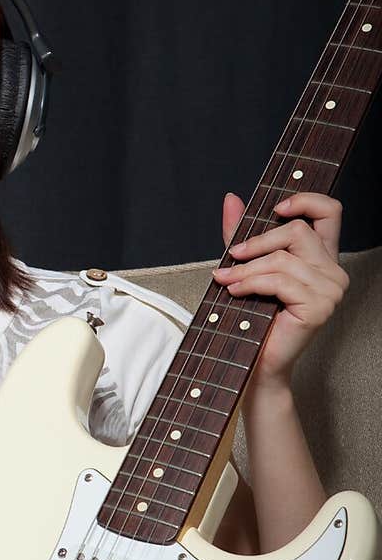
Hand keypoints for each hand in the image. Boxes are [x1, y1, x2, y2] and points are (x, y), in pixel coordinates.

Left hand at [211, 190, 349, 388]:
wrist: (256, 360)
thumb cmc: (253, 315)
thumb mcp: (246, 265)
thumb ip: (241, 232)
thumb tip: (231, 199)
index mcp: (322, 256)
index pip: (330, 211)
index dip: (305, 200)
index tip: (275, 208)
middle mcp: (333, 270)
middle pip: (298, 231)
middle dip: (258, 242)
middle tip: (232, 256)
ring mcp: (330, 289)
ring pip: (283, 259)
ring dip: (247, 269)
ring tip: (226, 280)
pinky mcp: (319, 307)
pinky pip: (280, 281)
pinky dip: (251, 284)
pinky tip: (235, 292)